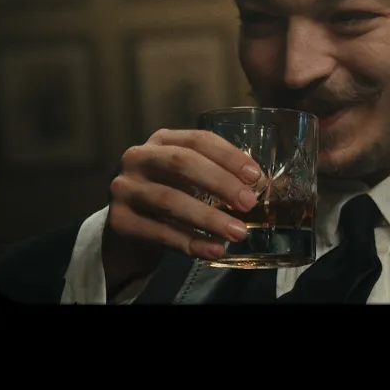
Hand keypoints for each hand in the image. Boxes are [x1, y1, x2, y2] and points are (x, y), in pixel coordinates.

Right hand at [103, 129, 262, 292]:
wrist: (130, 226)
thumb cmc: (172, 193)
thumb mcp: (192, 178)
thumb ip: (221, 176)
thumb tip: (272, 186)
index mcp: (163, 140)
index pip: (199, 140)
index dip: (229, 155)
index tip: (255, 176)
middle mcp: (139, 157)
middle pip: (182, 163)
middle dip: (220, 183)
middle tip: (249, 203)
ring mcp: (124, 188)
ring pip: (170, 200)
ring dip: (209, 218)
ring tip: (238, 233)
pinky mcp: (118, 220)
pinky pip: (159, 232)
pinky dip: (190, 242)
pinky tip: (214, 250)